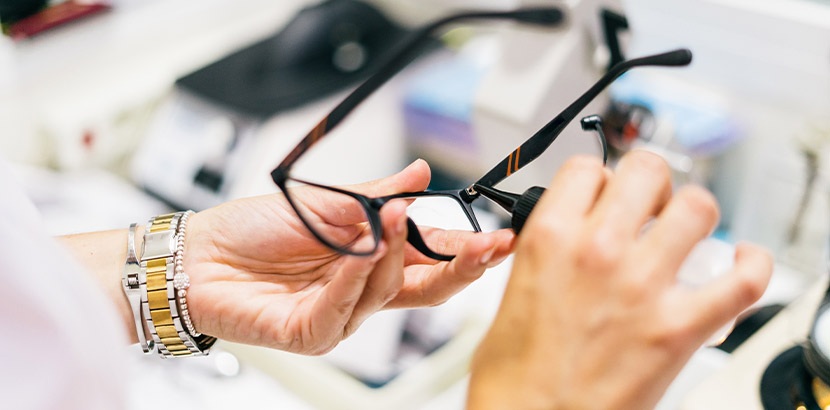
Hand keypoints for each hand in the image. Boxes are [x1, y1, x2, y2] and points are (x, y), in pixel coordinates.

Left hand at [182, 159, 513, 354]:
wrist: (199, 252)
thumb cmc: (254, 231)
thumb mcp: (327, 201)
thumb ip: (377, 194)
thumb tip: (420, 174)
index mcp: (372, 258)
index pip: (432, 259)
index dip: (469, 250)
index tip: (502, 236)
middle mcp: (362, 289)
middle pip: (426, 288)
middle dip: (462, 267)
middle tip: (489, 245)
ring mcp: (340, 315)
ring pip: (388, 292)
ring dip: (397, 253)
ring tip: (396, 218)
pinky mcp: (310, 331)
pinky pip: (343, 308)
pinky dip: (355, 276)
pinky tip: (363, 252)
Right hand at [467, 152, 772, 409]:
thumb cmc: (513, 376)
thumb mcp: (510, 293)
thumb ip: (546, 254)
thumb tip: (570, 239)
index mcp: (550, 239)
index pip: (587, 169)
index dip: (599, 179)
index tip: (604, 194)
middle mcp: (599, 252)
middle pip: (646, 171)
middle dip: (651, 183)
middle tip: (649, 205)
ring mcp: (643, 286)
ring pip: (697, 208)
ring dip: (694, 214)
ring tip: (687, 231)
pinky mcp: (679, 328)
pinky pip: (742, 281)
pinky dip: (753, 264)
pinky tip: (742, 261)